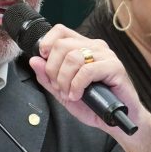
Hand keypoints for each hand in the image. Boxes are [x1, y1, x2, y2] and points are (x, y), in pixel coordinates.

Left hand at [28, 24, 145, 135]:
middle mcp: (94, 47)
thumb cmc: (93, 105)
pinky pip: (86, 71)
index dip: (47, 43)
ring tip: (69, 93)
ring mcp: (105, 55)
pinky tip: (78, 95)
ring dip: (64, 80)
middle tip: (59, 87)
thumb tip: (34, 60)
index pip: (60, 31)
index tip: (44, 61)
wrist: (116, 120)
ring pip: (72, 57)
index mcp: (82, 47)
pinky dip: (77, 85)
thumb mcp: (63, 92)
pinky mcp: (114, 67)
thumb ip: (48, 77)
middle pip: (62, 45)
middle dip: (53, 70)